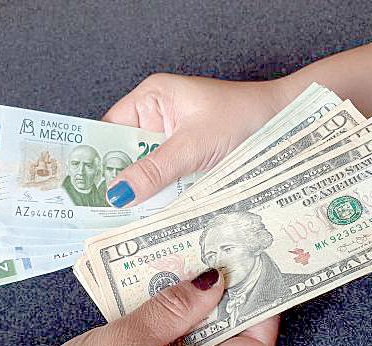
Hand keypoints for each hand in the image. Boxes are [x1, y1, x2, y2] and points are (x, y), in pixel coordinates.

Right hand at [0, 269, 278, 345]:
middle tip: (223, 263)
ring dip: (202, 317)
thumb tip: (213, 281)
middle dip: (229, 305)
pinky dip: (184, 333)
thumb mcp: (126, 341)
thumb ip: (175, 308)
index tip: (259, 269)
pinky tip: (172, 307)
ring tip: (196, 277)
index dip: (262, 308)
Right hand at [103, 73, 285, 205]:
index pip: (111, 130)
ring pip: (148, 172)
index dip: (97, 158)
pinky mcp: (190, 161)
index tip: (84, 188)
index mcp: (152, 99)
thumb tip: (117, 193)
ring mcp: (175, 143)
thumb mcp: (194, 145)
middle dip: (121, 182)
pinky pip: (168, 181)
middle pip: (127, 155)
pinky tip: (155, 216)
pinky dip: (164, 197)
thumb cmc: (244, 118)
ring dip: (144, 193)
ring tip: (124, 221)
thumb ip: (155, 170)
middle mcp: (159, 120)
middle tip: (103, 214)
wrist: (286, 125)